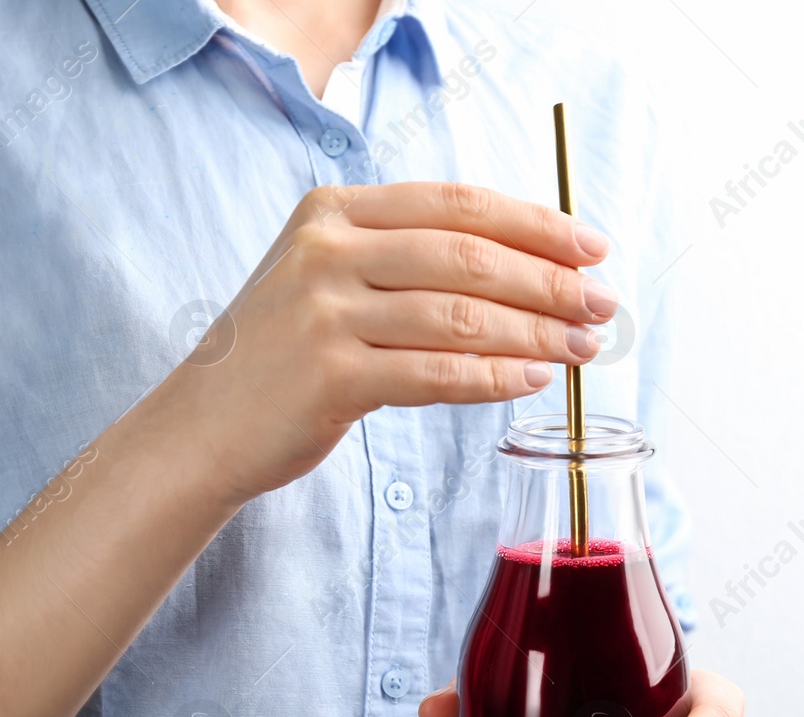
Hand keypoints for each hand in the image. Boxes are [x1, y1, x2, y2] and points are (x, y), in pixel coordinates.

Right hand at [161, 182, 618, 504]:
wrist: (202, 426)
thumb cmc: (280, 356)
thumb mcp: (327, 279)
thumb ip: (405, 260)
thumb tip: (527, 272)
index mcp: (334, 210)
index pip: (457, 204)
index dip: (535, 224)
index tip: (591, 248)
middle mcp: (327, 250)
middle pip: (468, 256)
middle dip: (550, 282)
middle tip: (602, 305)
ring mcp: (323, 311)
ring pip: (460, 316)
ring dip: (534, 334)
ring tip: (580, 350)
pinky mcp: (328, 375)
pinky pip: (436, 374)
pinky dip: (493, 378)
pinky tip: (530, 381)